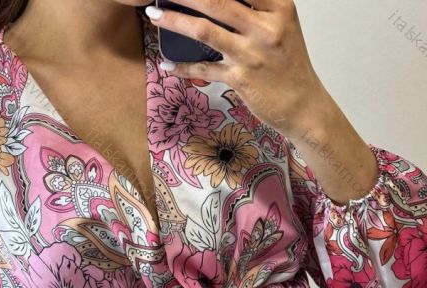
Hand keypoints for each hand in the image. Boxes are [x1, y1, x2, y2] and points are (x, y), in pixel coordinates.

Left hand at [145, 0, 325, 138]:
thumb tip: (220, 3)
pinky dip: (183, 67)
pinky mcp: (240, 79)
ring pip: (205, 31)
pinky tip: (168, 64)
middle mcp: (265, 27)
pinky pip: (204, 69)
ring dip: (174, 21)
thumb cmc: (289, 66)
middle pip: (217, 0)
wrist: (304, 106)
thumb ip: (257, 9)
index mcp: (278, 8)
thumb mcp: (282, 27)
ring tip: (154, 14)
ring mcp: (251, 54)